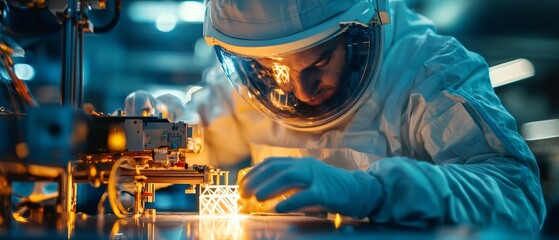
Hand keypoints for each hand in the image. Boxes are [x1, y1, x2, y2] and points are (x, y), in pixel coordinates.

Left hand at [240, 157, 384, 217]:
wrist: (358, 190)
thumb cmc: (329, 187)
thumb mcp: (307, 180)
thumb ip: (289, 182)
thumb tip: (263, 188)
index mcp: (300, 162)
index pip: (272, 163)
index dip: (255, 172)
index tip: (243, 182)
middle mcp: (306, 166)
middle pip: (277, 168)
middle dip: (257, 179)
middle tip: (244, 192)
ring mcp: (317, 177)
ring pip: (289, 178)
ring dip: (270, 187)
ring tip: (256, 197)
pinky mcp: (326, 192)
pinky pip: (305, 195)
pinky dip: (290, 201)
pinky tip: (279, 208)